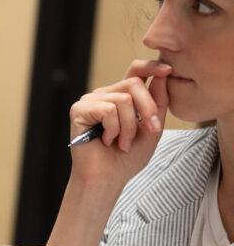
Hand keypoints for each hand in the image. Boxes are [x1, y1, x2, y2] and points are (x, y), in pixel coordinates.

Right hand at [69, 60, 169, 187]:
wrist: (107, 179)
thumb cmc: (127, 158)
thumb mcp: (152, 128)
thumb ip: (158, 103)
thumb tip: (162, 75)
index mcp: (120, 97)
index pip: (135, 71)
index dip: (151, 66)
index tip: (168, 70)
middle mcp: (103, 95)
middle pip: (133, 83)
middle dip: (147, 108)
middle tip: (151, 131)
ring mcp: (89, 101)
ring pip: (123, 100)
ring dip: (129, 127)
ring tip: (123, 143)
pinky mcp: (79, 110)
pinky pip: (107, 110)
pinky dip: (113, 130)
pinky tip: (106, 141)